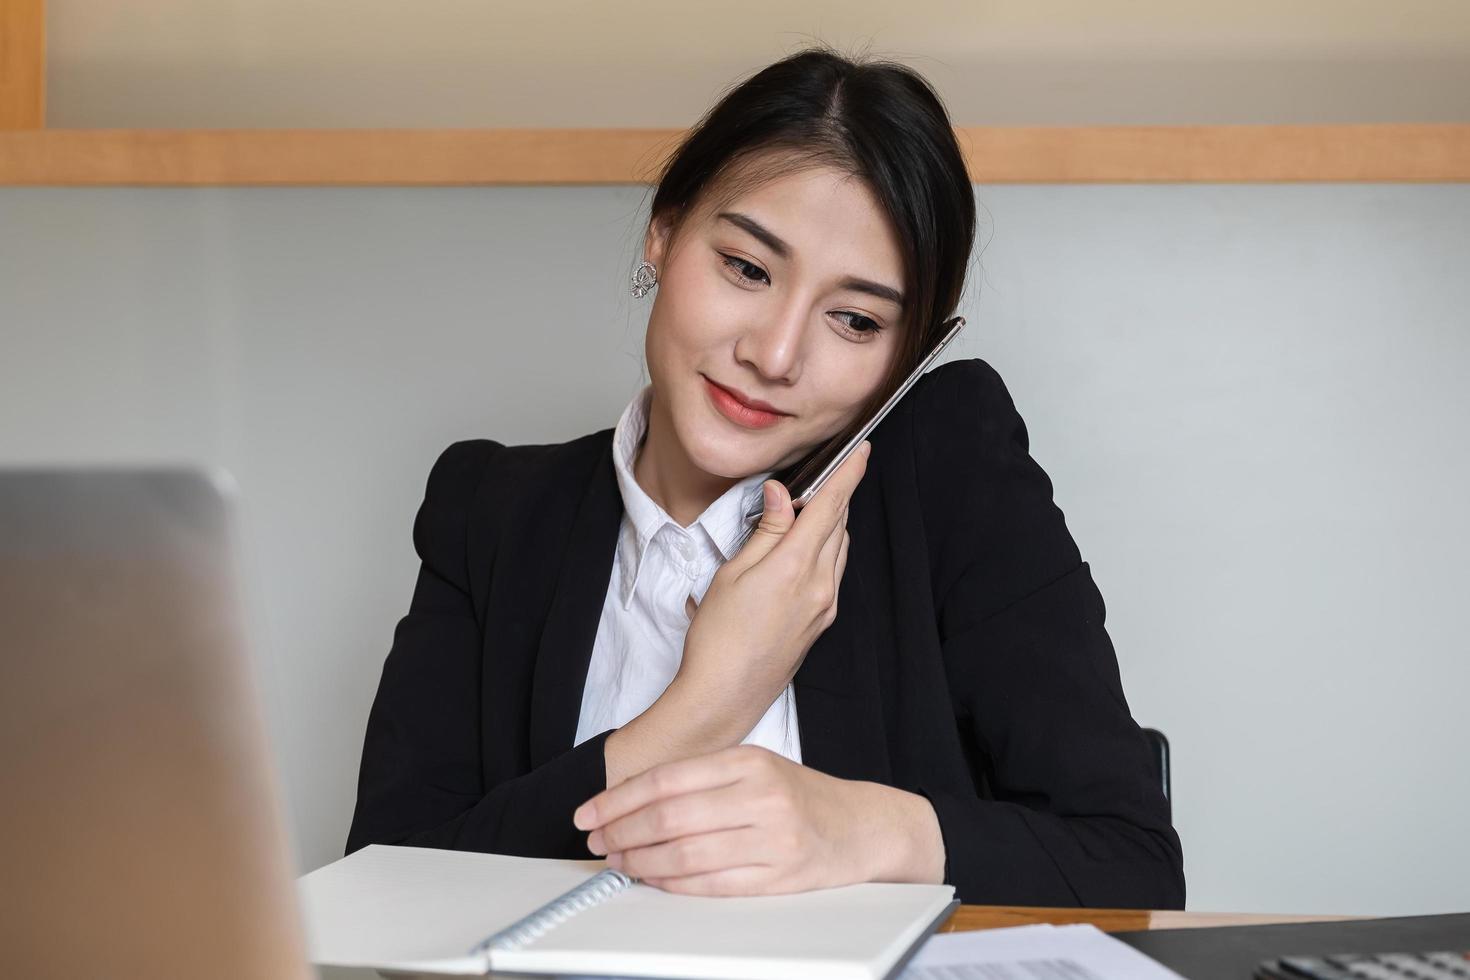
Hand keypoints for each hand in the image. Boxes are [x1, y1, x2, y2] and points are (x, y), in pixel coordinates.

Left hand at [573, 744, 945, 895]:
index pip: (666, 780)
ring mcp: (772, 838)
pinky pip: (711, 885)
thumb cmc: (799, 797)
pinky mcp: (779, 877)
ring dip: (641, 862)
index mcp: (749, 761)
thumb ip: (700, 780)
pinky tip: (654, 880)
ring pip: (686, 855)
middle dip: (621, 832)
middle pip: (670, 817)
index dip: (618, 799)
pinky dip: (673, 885)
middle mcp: (761, 796)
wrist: (861, 826)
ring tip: (618, 862)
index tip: (589, 812)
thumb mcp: (754, 768)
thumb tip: (630, 802)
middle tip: (597, 840)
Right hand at [675, 440, 869, 721]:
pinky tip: (800, 554)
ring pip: (839, 550)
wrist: (725, 695)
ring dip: (829, 526)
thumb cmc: (718, 637)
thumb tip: (783, 493)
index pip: (832, 507)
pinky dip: (825, 552)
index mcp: (797, 566)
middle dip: (833, 498)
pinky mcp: (822, 623)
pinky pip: (833, 574)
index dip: (849, 475)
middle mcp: (821, 586)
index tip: (862, 452)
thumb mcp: (733, 573)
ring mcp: (825, 607)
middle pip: (839, 526)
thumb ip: (766, 530)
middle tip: (813, 481)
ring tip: (800, 516)